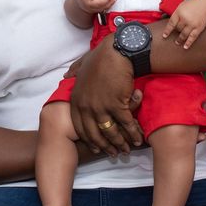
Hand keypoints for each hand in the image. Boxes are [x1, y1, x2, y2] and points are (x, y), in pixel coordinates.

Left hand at [69, 40, 142, 155]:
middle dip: (105, 146)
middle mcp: (86, 106)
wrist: (117, 51)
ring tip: (127, 149)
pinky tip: (139, 139)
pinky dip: (133, 133)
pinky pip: (126, 124)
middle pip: (94, 134)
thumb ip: (74, 72)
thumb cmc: (101, 56)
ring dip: (120, 143)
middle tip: (113, 153)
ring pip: (110, 132)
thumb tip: (66, 76)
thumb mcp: (82, 63)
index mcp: (77, 99)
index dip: (89, 139)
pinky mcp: (117, 105)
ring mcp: (101, 107)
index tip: (96, 147)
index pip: (80, 126)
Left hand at [163, 0, 205, 48]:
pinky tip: (185, 46)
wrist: (204, 4)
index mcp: (179, 12)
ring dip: (180, 40)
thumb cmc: (192, 5)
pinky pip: (192, 37)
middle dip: (176, 31)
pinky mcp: (198, 28)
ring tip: (177, 42)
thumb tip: (167, 21)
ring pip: (183, 35)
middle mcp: (185, 18)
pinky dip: (188, 43)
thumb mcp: (181, 6)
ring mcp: (192, 24)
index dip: (167, 31)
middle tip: (176, 33)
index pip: (171, 23)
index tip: (164, 36)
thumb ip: (175, 15)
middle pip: (178, 29)